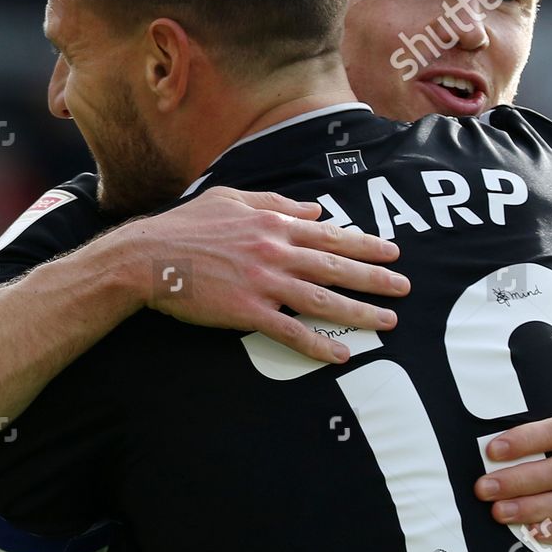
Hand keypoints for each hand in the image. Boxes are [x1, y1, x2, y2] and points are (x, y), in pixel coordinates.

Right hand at [116, 186, 408, 362]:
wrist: (147, 256)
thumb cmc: (185, 225)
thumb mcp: (231, 198)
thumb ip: (275, 202)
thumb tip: (315, 209)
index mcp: (274, 223)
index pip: (331, 234)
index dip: (366, 244)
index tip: (393, 252)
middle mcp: (276, 251)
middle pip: (337, 266)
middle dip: (376, 278)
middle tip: (405, 288)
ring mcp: (263, 282)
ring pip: (323, 299)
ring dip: (359, 312)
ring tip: (387, 322)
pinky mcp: (247, 311)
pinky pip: (291, 331)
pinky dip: (318, 343)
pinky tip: (340, 353)